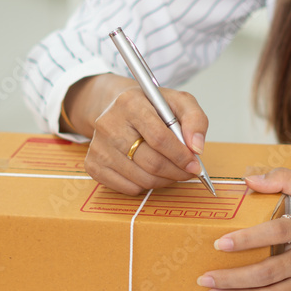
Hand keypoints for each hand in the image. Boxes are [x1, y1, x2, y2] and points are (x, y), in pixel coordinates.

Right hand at [63, 74, 208, 194]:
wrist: (116, 108)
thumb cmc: (151, 107)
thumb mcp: (178, 102)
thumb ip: (195, 120)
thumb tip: (197, 148)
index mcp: (130, 103)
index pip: (159, 138)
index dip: (181, 156)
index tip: (195, 165)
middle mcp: (108, 124)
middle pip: (151, 162)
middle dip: (176, 172)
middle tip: (188, 173)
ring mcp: (98, 146)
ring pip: (141, 179)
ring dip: (164, 181)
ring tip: (172, 171)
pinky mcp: (92, 165)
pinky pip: (128, 188)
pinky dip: (145, 186)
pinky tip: (149, 172)